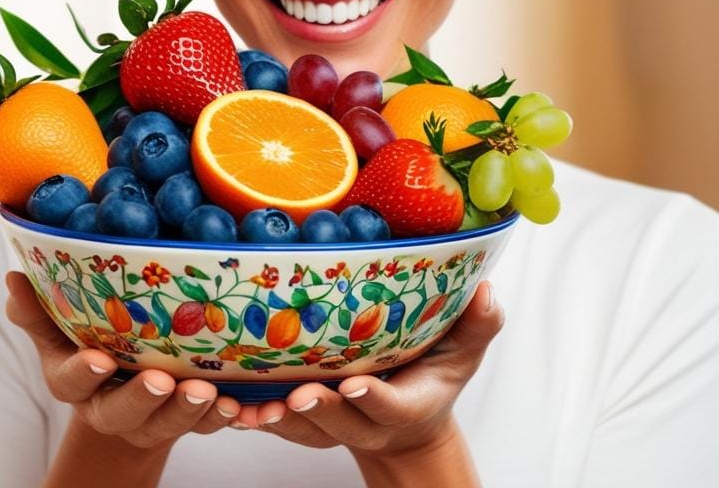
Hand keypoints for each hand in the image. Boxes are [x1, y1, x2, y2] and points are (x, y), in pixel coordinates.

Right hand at [4, 271, 240, 448]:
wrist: (120, 388)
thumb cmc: (87, 344)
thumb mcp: (56, 328)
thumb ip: (36, 310)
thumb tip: (13, 278)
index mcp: (72, 382)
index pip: (71, 382)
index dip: (85, 373)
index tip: (100, 359)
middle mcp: (108, 408)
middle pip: (122, 412)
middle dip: (144, 399)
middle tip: (162, 380)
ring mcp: (148, 420)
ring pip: (167, 424)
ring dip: (189, 411)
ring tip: (208, 392)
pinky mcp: (185, 422)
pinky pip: (205, 428)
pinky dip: (222, 419)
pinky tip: (239, 406)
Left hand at [231, 281, 502, 469]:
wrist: (406, 426)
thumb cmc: (431, 379)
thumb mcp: (461, 355)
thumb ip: (477, 326)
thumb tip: (487, 289)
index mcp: (404, 406)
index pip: (390, 406)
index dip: (373, 398)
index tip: (355, 385)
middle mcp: (366, 421)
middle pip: (340, 421)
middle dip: (318, 411)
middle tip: (296, 396)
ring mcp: (333, 424)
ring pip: (302, 429)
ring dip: (278, 422)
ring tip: (253, 410)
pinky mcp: (304, 421)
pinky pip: (277, 425)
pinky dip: (255, 420)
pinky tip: (232, 409)